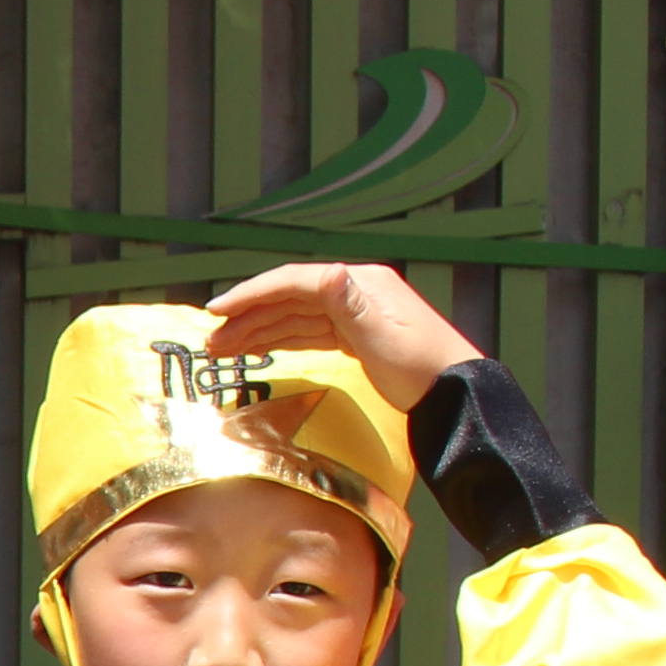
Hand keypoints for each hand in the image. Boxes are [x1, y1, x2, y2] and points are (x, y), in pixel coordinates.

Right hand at [205, 261, 478, 409]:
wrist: (454, 392)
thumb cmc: (422, 366)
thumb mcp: (383, 335)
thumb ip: (349, 304)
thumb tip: (325, 273)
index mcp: (358, 283)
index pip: (294, 282)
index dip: (252, 295)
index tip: (216, 312)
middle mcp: (353, 291)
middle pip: (289, 298)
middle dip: (247, 316)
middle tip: (210, 340)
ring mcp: (354, 313)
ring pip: (295, 317)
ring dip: (258, 330)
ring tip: (224, 349)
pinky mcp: (355, 336)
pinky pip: (309, 333)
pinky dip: (281, 339)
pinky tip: (260, 348)